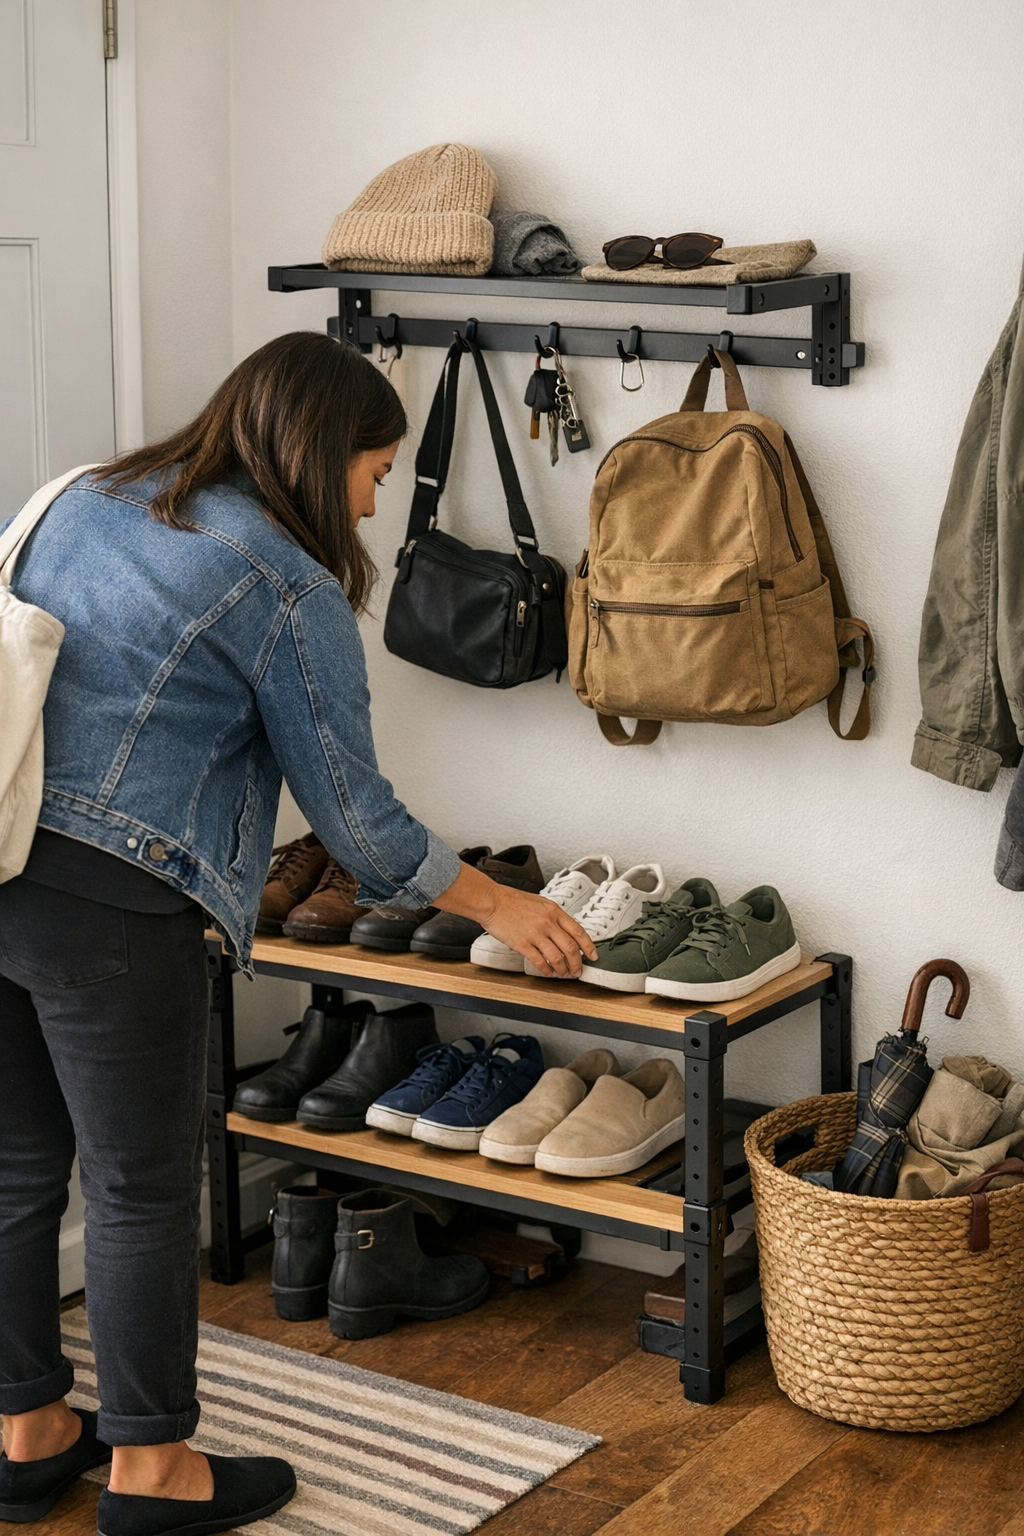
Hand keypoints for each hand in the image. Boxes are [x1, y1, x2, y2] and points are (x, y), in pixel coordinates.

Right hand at [483, 885, 597, 977]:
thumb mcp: (540, 903)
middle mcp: (547, 922)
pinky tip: (547, 972)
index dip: (589, 946)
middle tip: (578, 970)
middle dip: (577, 963)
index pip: (578, 931)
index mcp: (554, 911)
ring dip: (563, 969)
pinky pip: (540, 962)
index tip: (593, 955)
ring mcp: (535, 934)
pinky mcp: (522, 944)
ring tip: (563, 973)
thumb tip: (565, 930)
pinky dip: (546, 970)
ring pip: (557, 957)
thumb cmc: (512, 901)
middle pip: (571, 948)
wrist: (492, 901)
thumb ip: (553, 916)